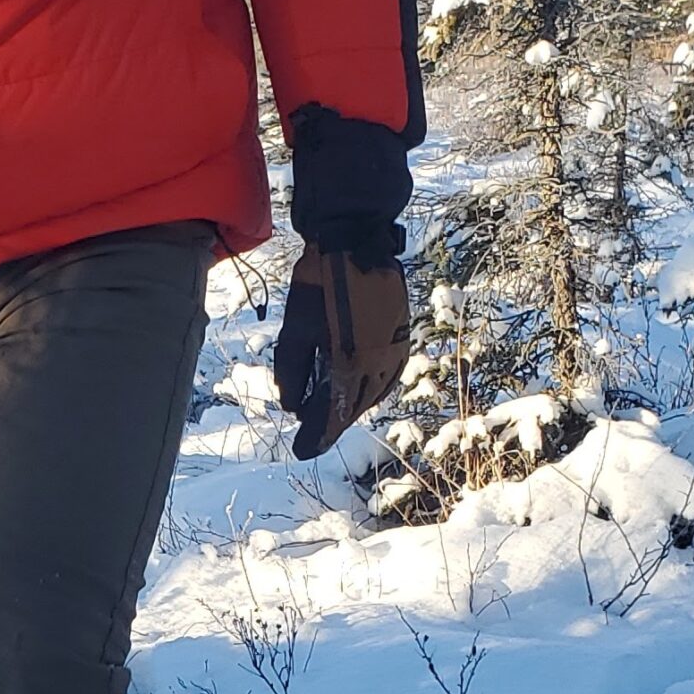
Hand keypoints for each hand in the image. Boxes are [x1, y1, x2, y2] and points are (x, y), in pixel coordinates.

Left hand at [274, 249, 410, 460]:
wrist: (356, 242)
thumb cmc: (318, 283)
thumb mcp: (294, 330)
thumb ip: (292, 373)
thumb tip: (292, 408)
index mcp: (349, 364)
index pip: (331, 416)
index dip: (315, 436)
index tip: (301, 451)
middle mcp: (377, 364)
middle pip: (352, 409)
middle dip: (329, 424)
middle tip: (311, 435)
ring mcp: (394, 351)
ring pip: (371, 395)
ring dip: (349, 407)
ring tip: (327, 412)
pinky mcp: (402, 339)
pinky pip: (386, 377)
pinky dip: (368, 390)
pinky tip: (354, 390)